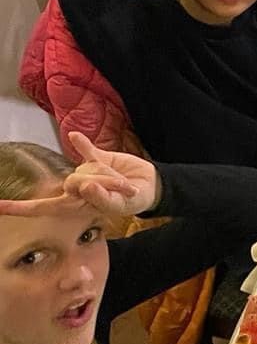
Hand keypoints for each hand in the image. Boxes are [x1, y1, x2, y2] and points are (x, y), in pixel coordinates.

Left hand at [0, 133, 160, 218]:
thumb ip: (101, 198)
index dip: (20, 207)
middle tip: (121, 189)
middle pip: (74, 182)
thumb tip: (84, 185)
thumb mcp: (120, 204)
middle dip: (99, 183)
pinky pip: (86, 149)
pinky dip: (81, 143)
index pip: (42, 206)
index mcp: (75, 205)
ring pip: (86, 168)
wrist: (149, 186)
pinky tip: (75, 136)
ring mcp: (86, 171)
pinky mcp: (98, 157)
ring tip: (124, 182)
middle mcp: (76, 189)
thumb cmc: (132, 202)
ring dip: (107, 175)